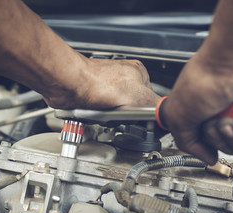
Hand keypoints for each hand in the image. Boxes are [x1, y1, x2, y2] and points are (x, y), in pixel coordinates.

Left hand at [44, 58, 159, 108]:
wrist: (68, 84)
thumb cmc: (96, 82)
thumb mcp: (138, 96)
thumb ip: (154, 105)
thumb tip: (164, 115)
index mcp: (138, 72)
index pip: (150, 97)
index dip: (146, 111)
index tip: (143, 118)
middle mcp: (123, 77)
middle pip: (134, 107)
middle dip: (127, 116)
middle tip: (120, 113)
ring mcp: (108, 86)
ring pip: (118, 113)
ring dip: (113, 118)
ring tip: (106, 113)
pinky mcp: (94, 96)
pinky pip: (103, 114)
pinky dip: (101, 118)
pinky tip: (97, 113)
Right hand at [163, 45, 232, 163]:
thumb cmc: (208, 76)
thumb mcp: (178, 115)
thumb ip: (187, 142)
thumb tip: (206, 156)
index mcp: (211, 109)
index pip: (213, 141)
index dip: (209, 143)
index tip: (205, 132)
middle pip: (232, 147)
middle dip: (225, 140)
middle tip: (221, 123)